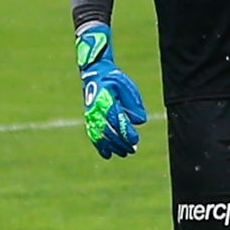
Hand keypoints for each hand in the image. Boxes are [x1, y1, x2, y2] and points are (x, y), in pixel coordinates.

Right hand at [76, 25, 147, 158]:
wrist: (95, 74)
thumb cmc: (114, 80)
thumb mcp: (127, 86)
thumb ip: (134, 103)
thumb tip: (139, 121)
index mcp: (105, 98)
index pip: (116, 118)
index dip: (125, 130)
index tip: (135, 139)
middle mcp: (95, 108)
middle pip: (108, 130)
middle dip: (121, 142)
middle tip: (132, 150)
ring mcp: (90, 115)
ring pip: (100, 135)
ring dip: (112, 146)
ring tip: (124, 153)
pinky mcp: (89, 119)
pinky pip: (93, 135)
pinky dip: (99, 146)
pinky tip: (107, 155)